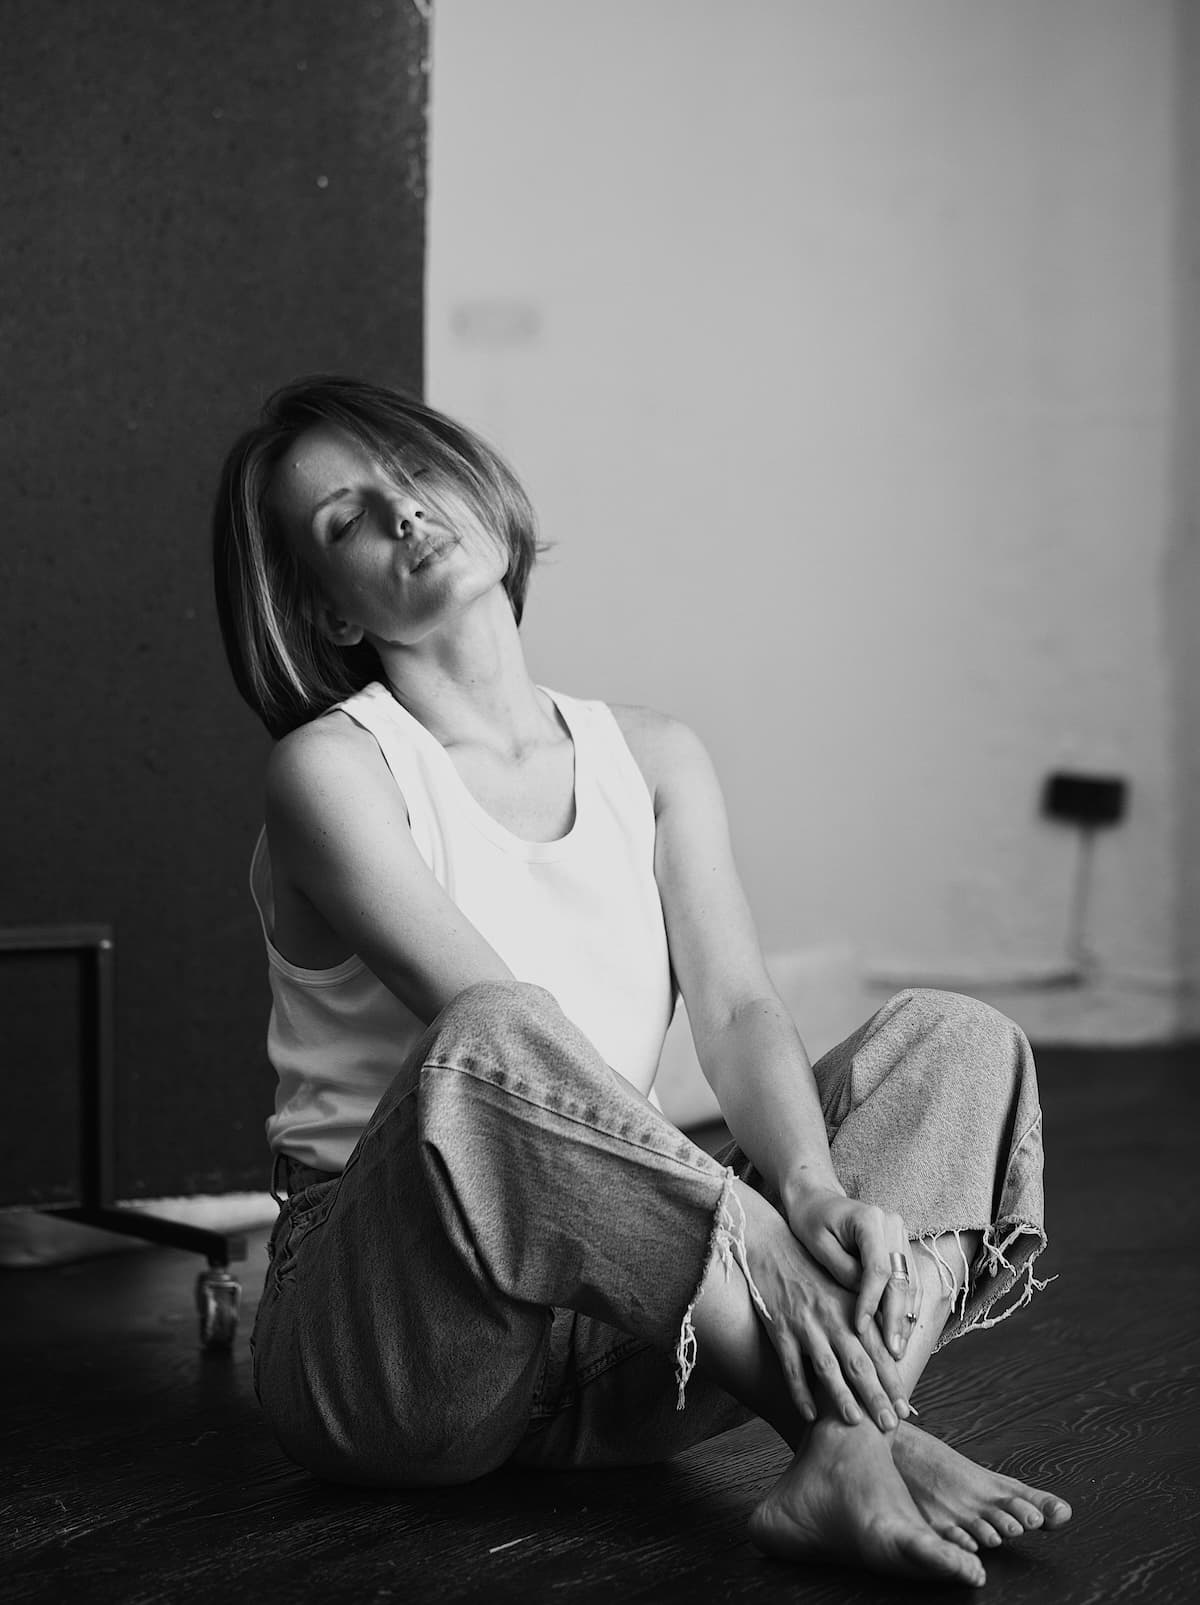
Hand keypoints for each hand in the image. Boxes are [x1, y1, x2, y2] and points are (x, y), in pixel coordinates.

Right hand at [734, 1182, 910, 1429]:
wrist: (771, 1248)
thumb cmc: (812, 1271)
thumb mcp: (842, 1287)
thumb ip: (865, 1316)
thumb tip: (892, 1349)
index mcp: (850, 1308)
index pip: (878, 1349)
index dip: (892, 1379)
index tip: (905, 1407)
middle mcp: (831, 1318)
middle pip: (858, 1362)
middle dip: (875, 1395)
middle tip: (889, 1424)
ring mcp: (804, 1325)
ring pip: (826, 1366)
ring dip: (841, 1396)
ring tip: (855, 1421)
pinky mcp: (779, 1329)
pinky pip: (791, 1366)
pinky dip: (800, 1391)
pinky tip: (809, 1415)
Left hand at [786, 1187, 923, 1359]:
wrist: (816, 1199)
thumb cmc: (811, 1220)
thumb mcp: (817, 1244)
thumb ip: (842, 1270)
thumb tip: (866, 1301)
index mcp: (870, 1219)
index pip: (878, 1268)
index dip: (872, 1302)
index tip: (861, 1328)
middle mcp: (892, 1225)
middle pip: (901, 1278)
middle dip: (896, 1318)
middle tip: (892, 1352)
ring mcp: (901, 1235)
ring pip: (911, 1283)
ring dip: (906, 1318)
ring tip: (898, 1350)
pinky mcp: (901, 1248)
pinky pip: (910, 1282)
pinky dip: (907, 1308)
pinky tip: (902, 1333)